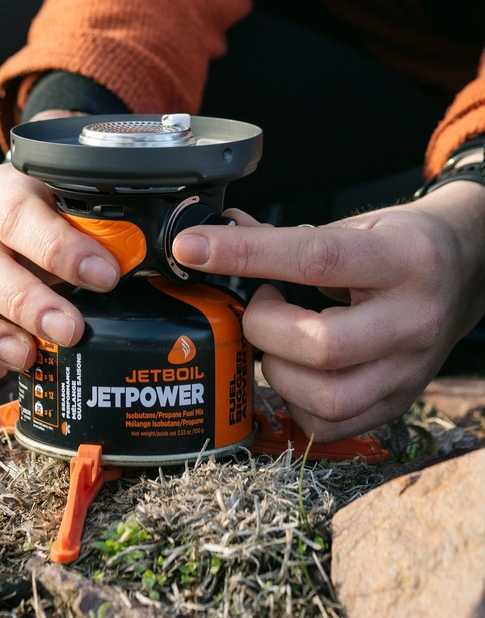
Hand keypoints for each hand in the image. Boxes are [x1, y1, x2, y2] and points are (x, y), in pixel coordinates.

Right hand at [0, 111, 120, 382]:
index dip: (57, 246)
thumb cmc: (81, 212)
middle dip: (27, 301)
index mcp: (14, 192)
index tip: (106, 275)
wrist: (49, 206)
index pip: (19, 211)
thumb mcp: (103, 205)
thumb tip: (190, 249)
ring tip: (27, 359)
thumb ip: (130, 223)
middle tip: (71, 330)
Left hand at [172, 182, 484, 440]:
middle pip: (320, 345)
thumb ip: (286, 237)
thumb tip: (216, 237)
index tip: (192, 248)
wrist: (467, 273)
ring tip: (280, 339)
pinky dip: (295, 401)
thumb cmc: (404, 246)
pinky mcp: (398, 401)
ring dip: (278, 370)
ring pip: (326, 398)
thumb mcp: (356, 225)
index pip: (314, 258)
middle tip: (262, 305)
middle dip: (265, 327)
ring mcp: (409, 370)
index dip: (243, 254)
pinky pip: (331, 424)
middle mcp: (413, 320)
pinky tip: (297, 370)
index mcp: (403, 260)